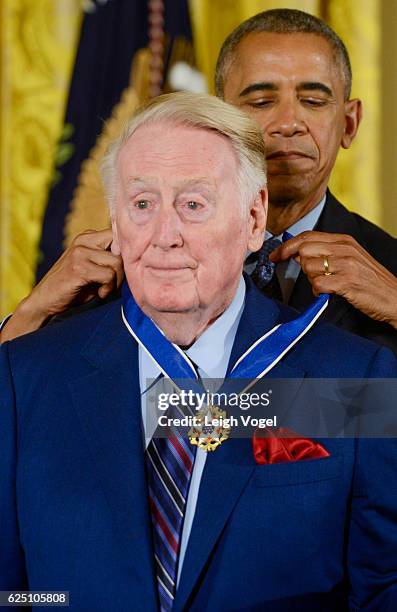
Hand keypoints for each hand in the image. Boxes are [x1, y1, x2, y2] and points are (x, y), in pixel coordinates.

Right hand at [0, 229, 123, 341]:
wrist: (45, 300)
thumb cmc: (75, 287)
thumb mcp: (93, 268)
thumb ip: (109, 259)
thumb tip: (137, 257)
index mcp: (88, 237)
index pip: (119, 234)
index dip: (126, 253)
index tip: (122, 271)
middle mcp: (83, 240)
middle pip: (121, 248)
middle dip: (123, 269)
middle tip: (114, 284)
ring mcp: (80, 252)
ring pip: (116, 263)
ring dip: (116, 281)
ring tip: (105, 290)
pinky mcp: (78, 268)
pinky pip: (108, 275)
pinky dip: (108, 288)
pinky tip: (99, 293)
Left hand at [270, 231, 396, 328]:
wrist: (394, 298)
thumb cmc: (370, 281)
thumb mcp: (349, 259)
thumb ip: (325, 253)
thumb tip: (296, 253)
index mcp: (343, 240)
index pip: (306, 236)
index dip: (286, 246)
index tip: (275, 256)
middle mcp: (344, 249)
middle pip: (303, 249)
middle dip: (299, 264)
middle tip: (309, 275)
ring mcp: (346, 264)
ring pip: (308, 266)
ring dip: (311, 279)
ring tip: (326, 284)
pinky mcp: (347, 282)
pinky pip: (318, 284)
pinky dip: (318, 291)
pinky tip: (327, 294)